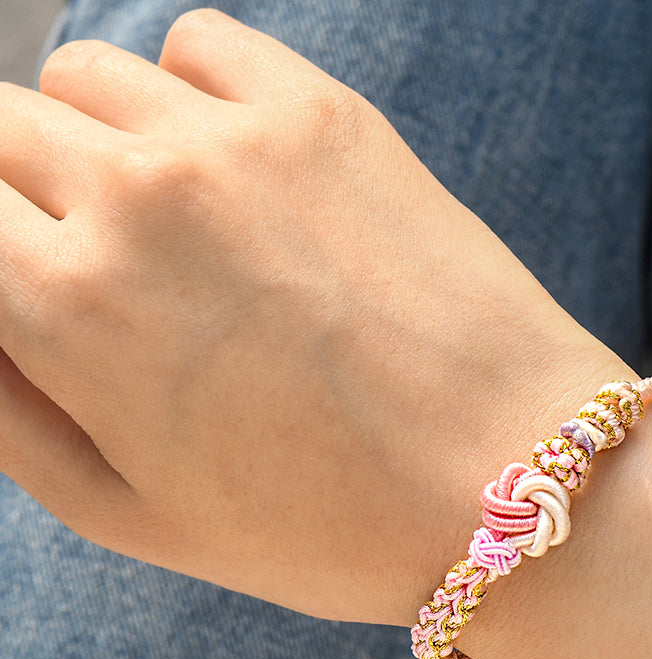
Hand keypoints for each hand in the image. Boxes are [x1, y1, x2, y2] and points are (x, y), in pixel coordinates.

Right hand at [0, 9, 630, 622]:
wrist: (508, 477)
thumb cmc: (330, 525)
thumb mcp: (133, 516)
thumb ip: (7, 413)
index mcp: (67, 307)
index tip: (28, 272)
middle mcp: (136, 197)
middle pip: (1, 128)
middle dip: (22, 196)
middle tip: (90, 266)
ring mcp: (236, 142)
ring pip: (92, 80)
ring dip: (100, 142)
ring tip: (170, 227)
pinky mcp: (326, 115)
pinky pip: (201, 47)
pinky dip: (190, 92)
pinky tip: (233, 170)